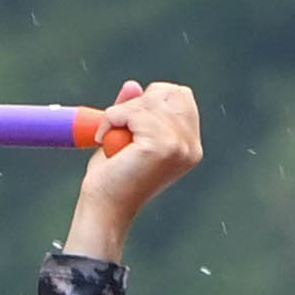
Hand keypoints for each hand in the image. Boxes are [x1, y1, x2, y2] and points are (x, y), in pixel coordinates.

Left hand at [61, 80, 203, 259]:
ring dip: (120, 113)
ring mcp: (179, 146)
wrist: (104, 209)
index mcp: (189, 146)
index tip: (130, 122)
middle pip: (170, 92)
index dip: (151, 99)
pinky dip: (112, 119)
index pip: (181, 96)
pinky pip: (133, 112)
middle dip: (139, 102)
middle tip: (119, 127)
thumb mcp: (124, 136)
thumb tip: (133, 85)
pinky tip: (105, 141)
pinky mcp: (162, 146)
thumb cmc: (112, 178)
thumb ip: (132, 110)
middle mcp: (190, 146)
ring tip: (110, 138)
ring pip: (148, 101)